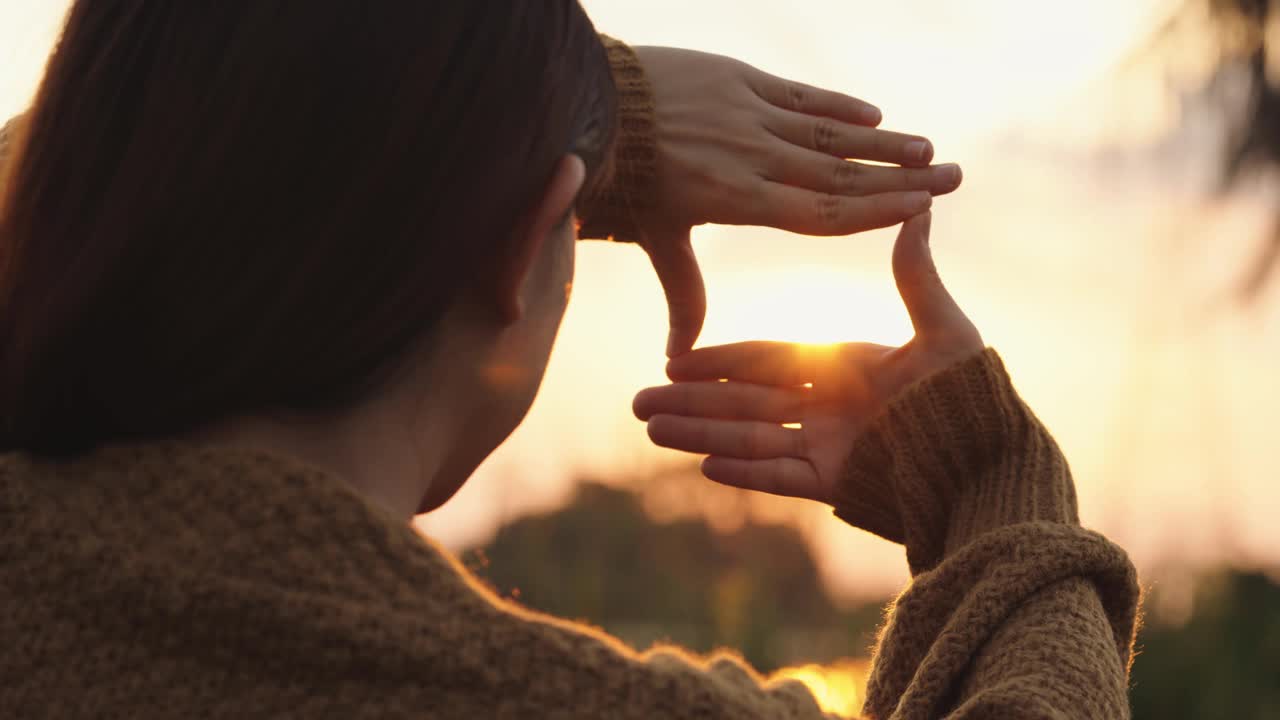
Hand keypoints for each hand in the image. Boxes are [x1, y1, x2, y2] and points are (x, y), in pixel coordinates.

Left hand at [632, 47, 963, 355]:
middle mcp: (752, 156)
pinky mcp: (739, 79)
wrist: (593, 107)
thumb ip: (682, 290)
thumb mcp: (656, 237)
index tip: (921, 211)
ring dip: (882, 141)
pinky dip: (838, 105)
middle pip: (840, 172)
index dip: (873, 213)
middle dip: (900, 177)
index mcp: (736, 199)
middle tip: (954, 177)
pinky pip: (799, 95)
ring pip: (828, 132)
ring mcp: (748, 114)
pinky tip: (874, 115)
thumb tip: (677, 353)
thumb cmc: (622, 182)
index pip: (820, 211)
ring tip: (929, 150)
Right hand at [632, 213, 981, 504]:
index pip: (767, 360)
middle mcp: (826, 408)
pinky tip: (703, 466)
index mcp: (843, 367)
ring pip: (751, 440)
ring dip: (701, 436)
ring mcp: (827, 448)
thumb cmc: (972, 393)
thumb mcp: (943, 329)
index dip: (721, 359)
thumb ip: (916, 276)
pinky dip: (745, 473)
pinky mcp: (836, 485)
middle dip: (691, 404)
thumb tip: (920, 209)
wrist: (991, 459)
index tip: (677, 359)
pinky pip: (780, 478)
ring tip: (652, 433)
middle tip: (638, 404)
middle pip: (744, 403)